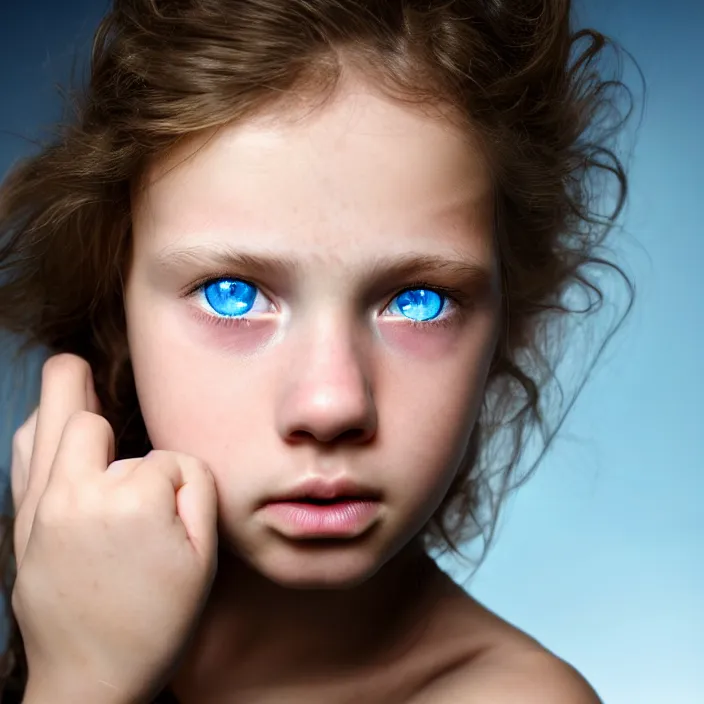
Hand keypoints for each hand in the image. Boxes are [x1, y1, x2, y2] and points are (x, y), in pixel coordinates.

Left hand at [11, 354, 218, 703]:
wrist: (90, 681)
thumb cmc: (154, 623)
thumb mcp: (204, 557)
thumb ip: (198, 489)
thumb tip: (174, 459)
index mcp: (130, 502)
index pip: (164, 459)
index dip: (181, 480)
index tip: (179, 514)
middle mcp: (76, 494)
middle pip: (88, 418)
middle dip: (103, 403)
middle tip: (95, 362)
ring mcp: (40, 507)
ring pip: (47, 425)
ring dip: (65, 399)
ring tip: (75, 373)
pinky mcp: (21, 524)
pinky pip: (23, 455)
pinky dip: (40, 429)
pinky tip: (52, 423)